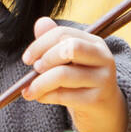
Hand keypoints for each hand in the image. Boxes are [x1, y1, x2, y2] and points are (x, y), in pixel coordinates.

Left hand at [21, 17, 126, 131]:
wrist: (104, 109)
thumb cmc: (80, 79)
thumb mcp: (68, 59)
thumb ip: (53, 40)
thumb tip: (41, 22)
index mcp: (95, 43)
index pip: (63, 34)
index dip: (39, 44)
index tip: (27, 59)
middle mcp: (103, 58)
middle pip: (69, 49)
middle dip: (46, 59)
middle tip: (35, 69)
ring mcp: (103, 79)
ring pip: (63, 74)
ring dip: (39, 82)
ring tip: (31, 89)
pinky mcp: (97, 99)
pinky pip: (63, 95)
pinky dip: (45, 96)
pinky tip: (40, 97)